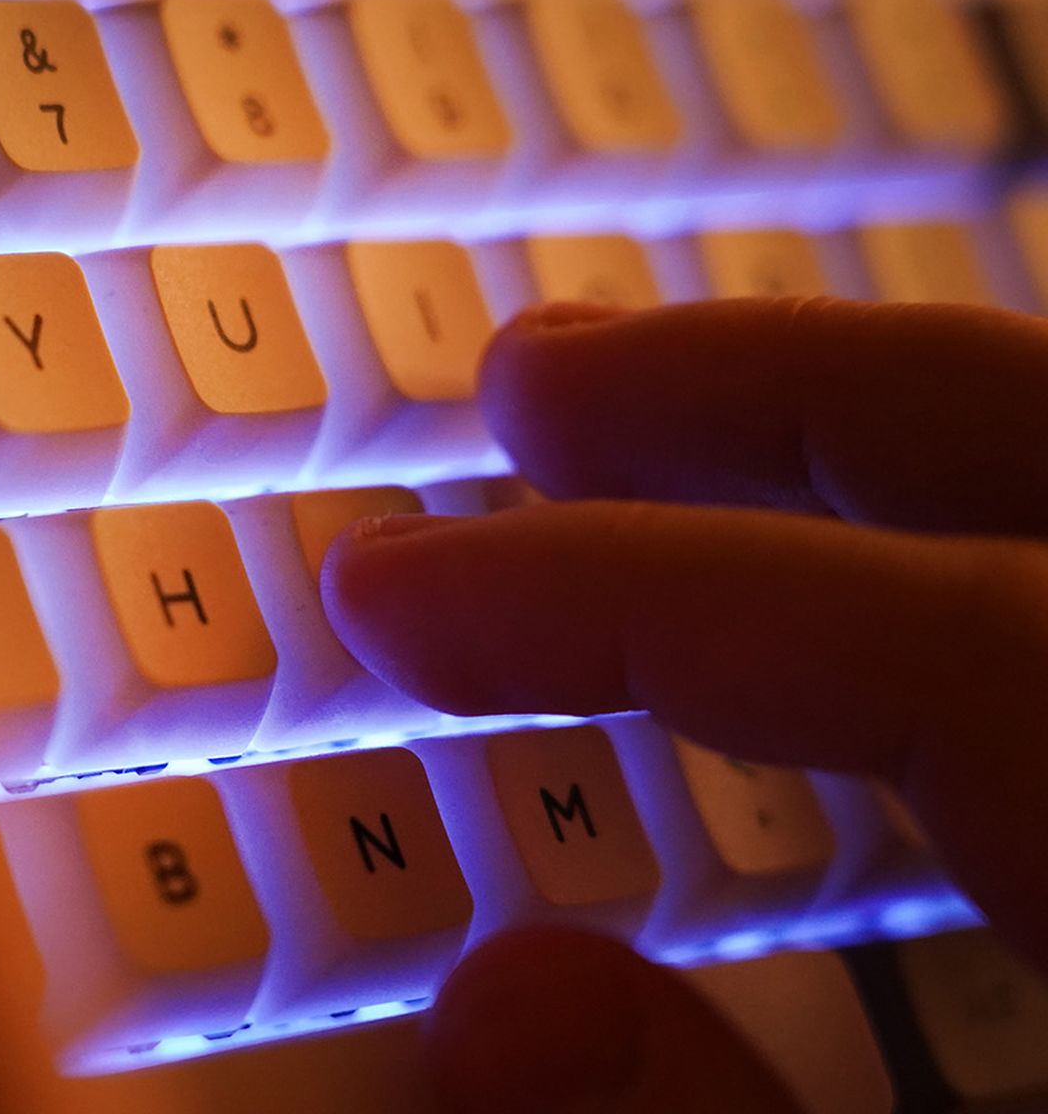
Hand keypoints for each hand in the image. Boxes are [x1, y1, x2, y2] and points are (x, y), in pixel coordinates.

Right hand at [326, 297, 1047, 1113]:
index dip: (623, 590)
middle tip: (531, 379)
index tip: (400, 592)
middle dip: (754, 388)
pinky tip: (850, 568)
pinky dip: (938, 528)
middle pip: (1023, 441)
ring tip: (661, 414)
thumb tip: (504, 1009)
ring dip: (854, 425)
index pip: (933, 638)